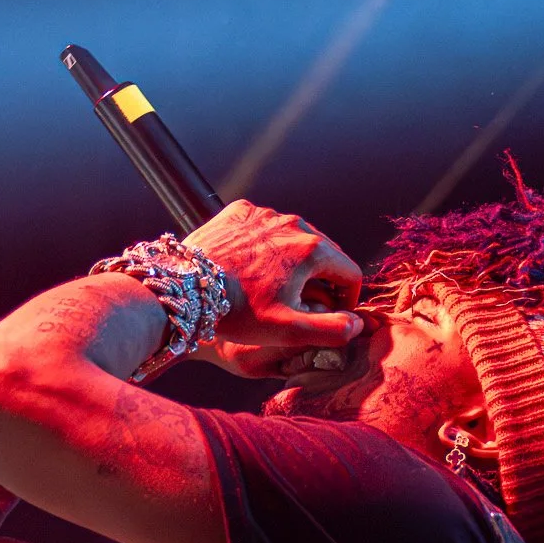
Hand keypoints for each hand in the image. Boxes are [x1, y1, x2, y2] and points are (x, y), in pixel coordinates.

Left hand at [184, 200, 363, 376]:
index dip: (349, 299)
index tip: (337, 314)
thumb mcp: (289, 330)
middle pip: (325, 253)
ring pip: (294, 239)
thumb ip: (331, 330)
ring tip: (277, 288)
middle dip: (322, 280)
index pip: (350, 272)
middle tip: (307, 305)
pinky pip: (265, 228)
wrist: (185, 288)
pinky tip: (252, 267)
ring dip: (294, 262)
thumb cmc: (238, 312)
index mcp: (313, 249)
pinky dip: (266, 246)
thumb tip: (357, 325)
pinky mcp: (241, 211)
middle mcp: (294, 223)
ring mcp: (266, 214)